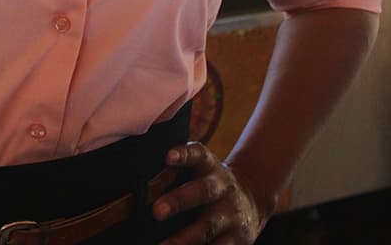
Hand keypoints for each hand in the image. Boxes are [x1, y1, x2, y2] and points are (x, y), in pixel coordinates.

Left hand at [152, 143, 267, 243]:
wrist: (251, 202)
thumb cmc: (210, 185)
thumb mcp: (201, 171)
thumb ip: (177, 170)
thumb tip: (140, 177)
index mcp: (209, 167)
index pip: (197, 155)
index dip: (184, 154)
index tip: (168, 157)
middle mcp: (222, 189)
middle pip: (202, 191)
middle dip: (179, 201)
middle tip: (156, 210)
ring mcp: (230, 216)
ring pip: (208, 227)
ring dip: (185, 238)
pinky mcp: (236, 240)